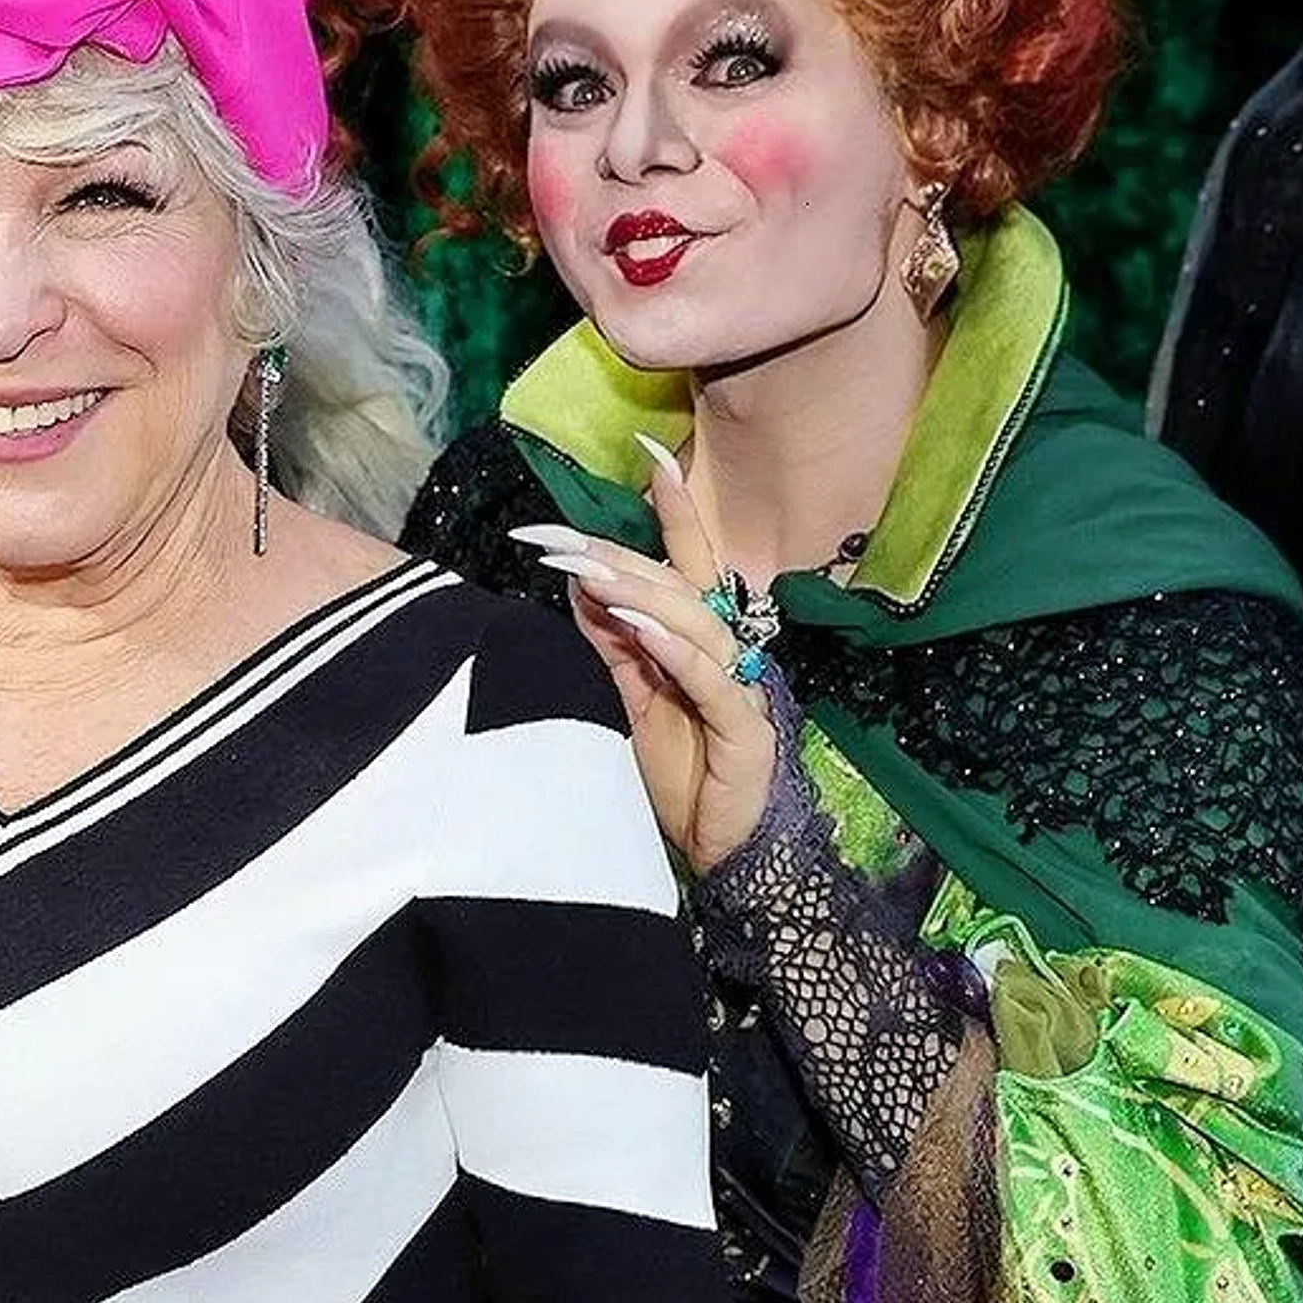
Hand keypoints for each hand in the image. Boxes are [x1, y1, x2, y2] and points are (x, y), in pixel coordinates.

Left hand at [512, 436, 775, 872]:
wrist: (725, 852)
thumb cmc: (681, 777)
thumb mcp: (630, 702)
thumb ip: (611, 645)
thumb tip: (577, 583)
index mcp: (701, 639)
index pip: (687, 560)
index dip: (673, 507)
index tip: (645, 451)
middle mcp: (727, 651)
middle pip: (681, 583)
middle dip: (619, 554)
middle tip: (556, 536)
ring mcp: (741, 687)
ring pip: (696, 622)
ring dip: (641, 592)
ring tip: (589, 571)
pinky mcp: (746, 731)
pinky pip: (711, 680)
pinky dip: (674, 650)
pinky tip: (638, 627)